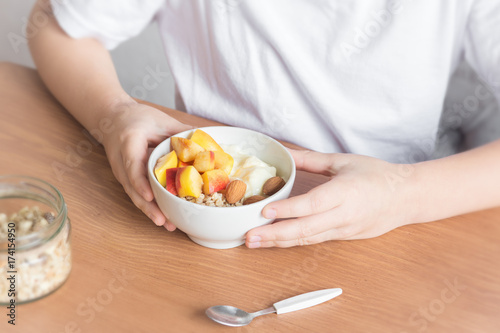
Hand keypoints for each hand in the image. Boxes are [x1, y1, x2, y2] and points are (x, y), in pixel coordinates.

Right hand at [102, 100, 192, 229]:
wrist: (113, 118)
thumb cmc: (137, 117)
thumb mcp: (159, 119)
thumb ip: (180, 131)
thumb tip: (207, 143)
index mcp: (129, 142)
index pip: (132, 164)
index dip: (141, 182)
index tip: (150, 195)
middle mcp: (122, 162)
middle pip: (132, 187)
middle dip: (147, 206)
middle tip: (163, 221)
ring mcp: (123, 173)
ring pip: (134, 195)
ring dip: (150, 211)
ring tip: (167, 225)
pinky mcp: (127, 179)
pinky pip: (138, 194)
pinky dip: (150, 206)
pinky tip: (164, 217)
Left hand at [245, 149, 415, 247]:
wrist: (407, 198)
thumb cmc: (378, 176)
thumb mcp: (344, 161)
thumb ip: (311, 159)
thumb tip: (285, 153)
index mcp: (346, 192)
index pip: (313, 204)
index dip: (288, 210)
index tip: (264, 211)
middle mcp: (344, 215)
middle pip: (306, 230)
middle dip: (274, 235)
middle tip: (248, 236)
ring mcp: (344, 230)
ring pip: (307, 240)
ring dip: (279, 242)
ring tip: (254, 242)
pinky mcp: (343, 237)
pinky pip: (315, 241)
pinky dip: (293, 242)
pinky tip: (275, 241)